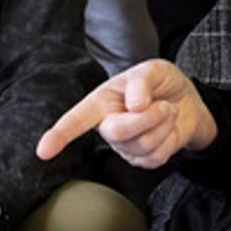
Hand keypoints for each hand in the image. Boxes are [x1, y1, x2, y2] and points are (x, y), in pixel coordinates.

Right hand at [36, 59, 217, 168]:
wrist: (186, 102)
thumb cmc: (161, 83)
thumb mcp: (153, 70)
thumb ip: (141, 82)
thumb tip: (134, 105)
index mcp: (102, 101)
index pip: (77, 119)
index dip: (60, 134)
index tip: (43, 150)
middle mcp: (108, 125)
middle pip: (117, 132)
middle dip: (146, 118)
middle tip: (164, 106)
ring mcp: (124, 146)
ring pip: (142, 145)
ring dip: (164, 126)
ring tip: (166, 112)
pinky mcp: (141, 160)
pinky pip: (155, 157)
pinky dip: (170, 140)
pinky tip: (167, 129)